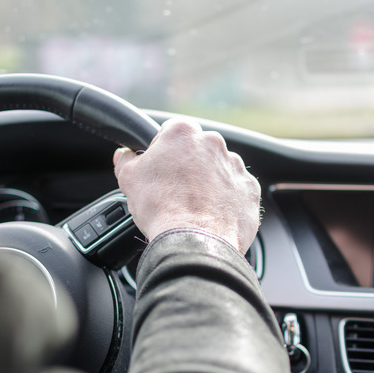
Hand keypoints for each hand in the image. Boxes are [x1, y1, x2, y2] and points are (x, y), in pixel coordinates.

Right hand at [113, 118, 260, 253]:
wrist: (195, 241)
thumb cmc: (162, 208)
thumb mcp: (129, 179)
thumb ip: (126, 160)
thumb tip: (123, 155)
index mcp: (183, 133)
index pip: (170, 132)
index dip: (162, 151)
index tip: (159, 169)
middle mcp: (213, 143)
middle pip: (197, 150)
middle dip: (188, 167)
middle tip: (175, 191)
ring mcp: (235, 166)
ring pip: (219, 169)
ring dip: (209, 183)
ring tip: (194, 206)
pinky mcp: (250, 188)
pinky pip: (236, 190)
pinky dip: (227, 199)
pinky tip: (211, 215)